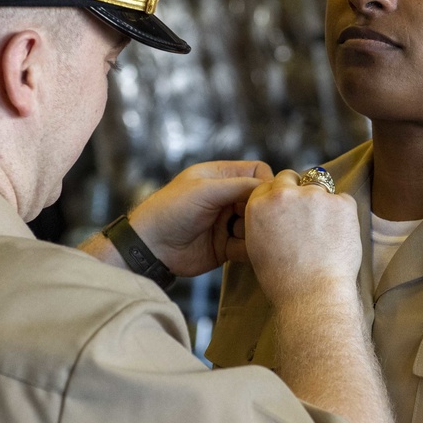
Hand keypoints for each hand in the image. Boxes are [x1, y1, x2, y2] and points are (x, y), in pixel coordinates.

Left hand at [127, 160, 273, 276]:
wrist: (150, 247)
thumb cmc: (171, 210)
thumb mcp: (205, 190)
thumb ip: (239, 186)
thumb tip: (272, 187)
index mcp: (220, 177)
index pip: (257, 172)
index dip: (266, 183)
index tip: (267, 198)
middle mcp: (226, 198)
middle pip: (260, 201)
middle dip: (260, 211)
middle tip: (252, 220)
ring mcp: (227, 222)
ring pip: (257, 225)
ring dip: (255, 231)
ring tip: (238, 235)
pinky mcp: (226, 246)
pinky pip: (248, 247)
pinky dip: (249, 249)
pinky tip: (236, 250)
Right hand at [243, 169, 361, 307]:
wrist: (312, 295)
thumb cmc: (284, 280)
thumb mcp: (257, 247)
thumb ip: (264, 220)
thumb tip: (277, 208)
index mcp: (259, 205)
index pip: (269, 185)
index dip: (279, 196)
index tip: (288, 210)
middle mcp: (283, 194)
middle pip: (290, 177)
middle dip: (298, 189)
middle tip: (307, 214)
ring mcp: (314, 196)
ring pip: (319, 188)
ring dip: (322, 203)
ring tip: (324, 234)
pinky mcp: (341, 203)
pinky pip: (343, 200)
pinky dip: (343, 214)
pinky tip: (338, 236)